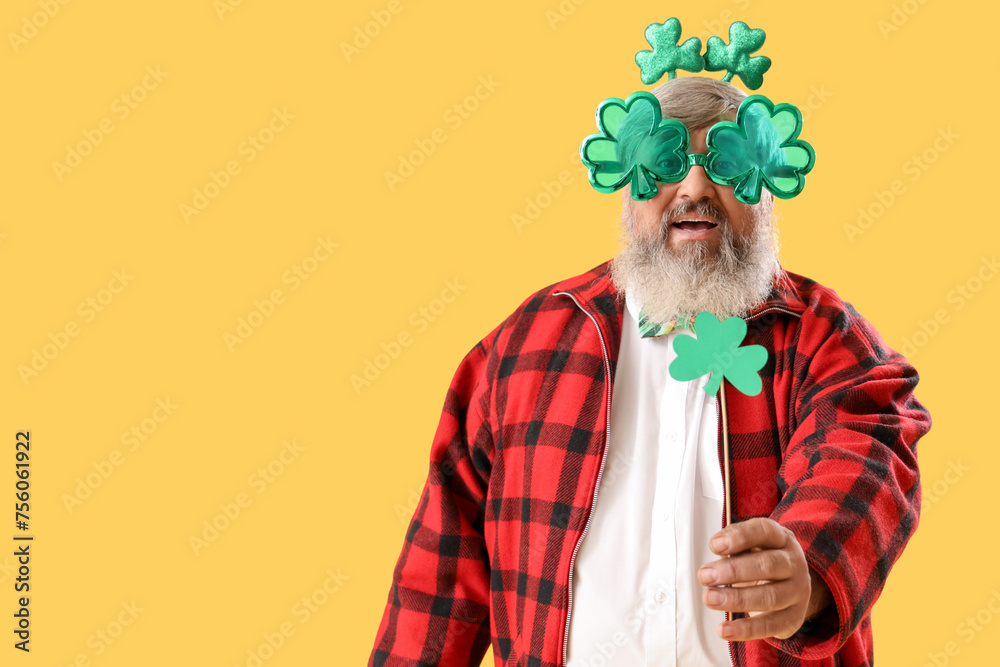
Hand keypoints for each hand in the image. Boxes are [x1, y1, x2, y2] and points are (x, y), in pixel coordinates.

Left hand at [698, 517, 830, 640]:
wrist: (790, 586)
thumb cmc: (760, 561)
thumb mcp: (750, 546)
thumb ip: (733, 547)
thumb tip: (714, 555)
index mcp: (781, 539)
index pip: (764, 531)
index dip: (740, 537)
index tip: (714, 545)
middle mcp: (794, 563)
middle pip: (767, 565)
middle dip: (733, 571)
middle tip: (705, 576)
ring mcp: (797, 591)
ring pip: (769, 597)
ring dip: (736, 599)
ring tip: (709, 598)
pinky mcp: (793, 618)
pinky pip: (769, 625)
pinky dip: (745, 629)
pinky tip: (723, 630)